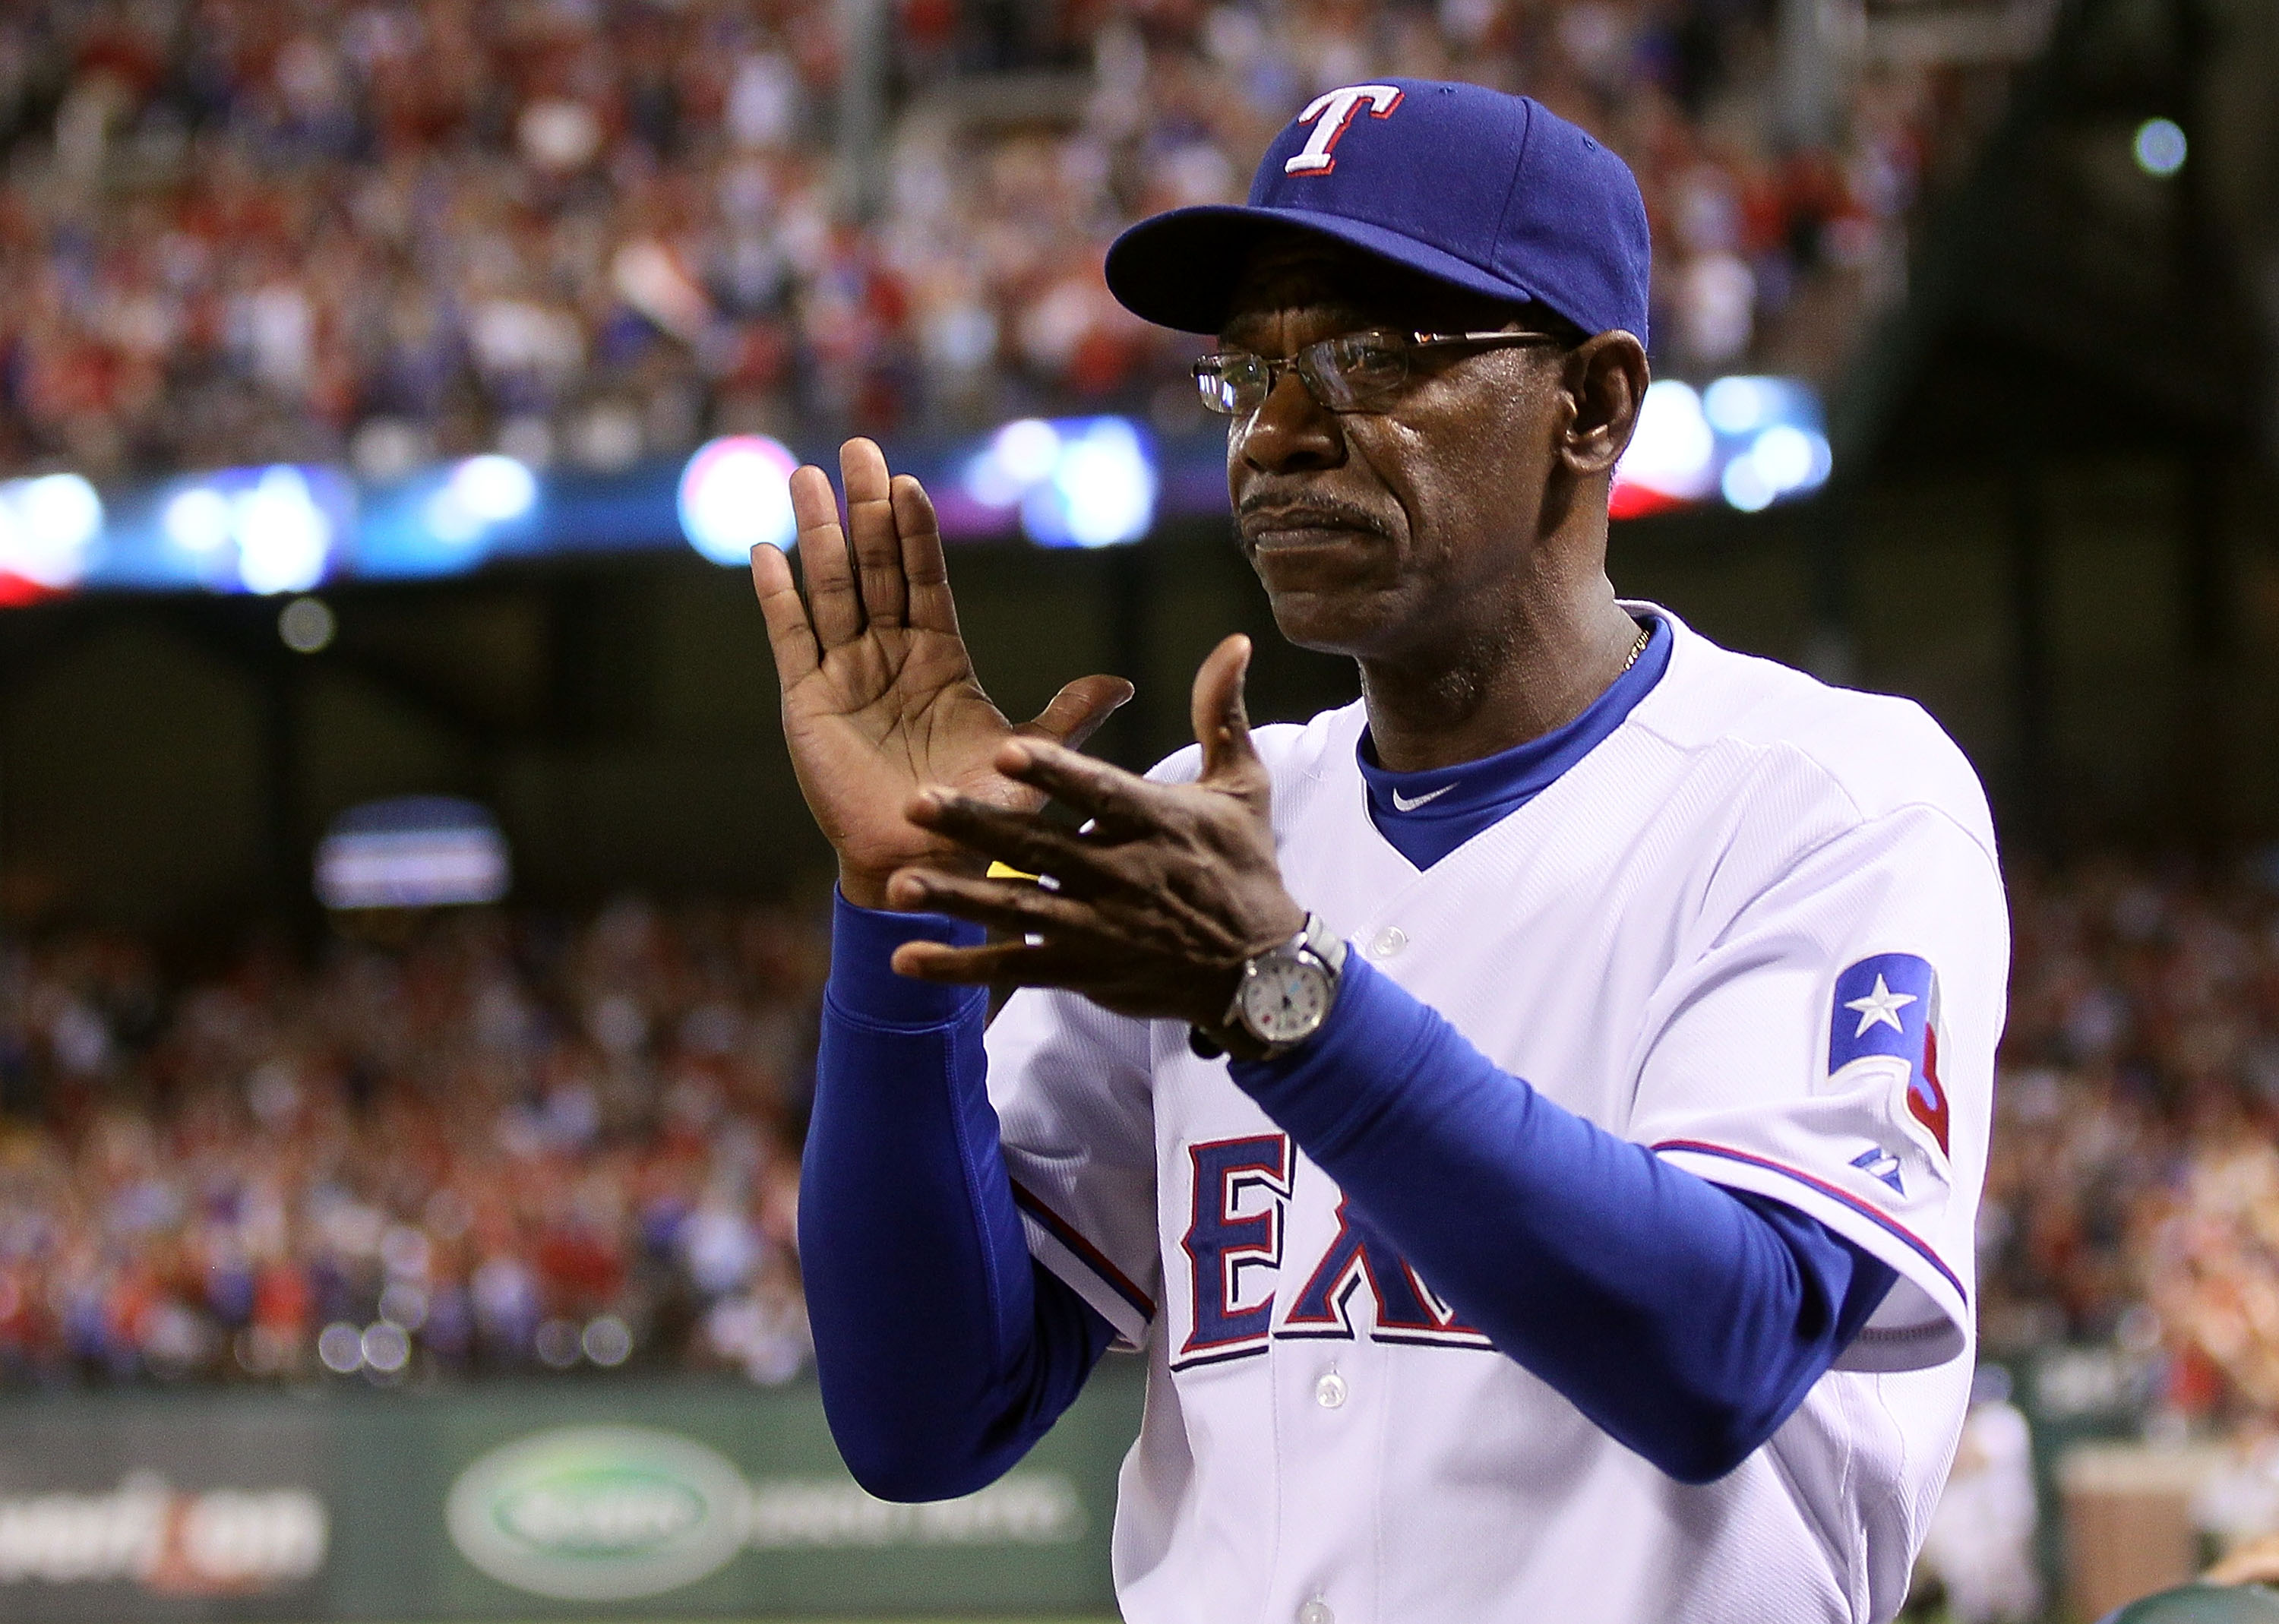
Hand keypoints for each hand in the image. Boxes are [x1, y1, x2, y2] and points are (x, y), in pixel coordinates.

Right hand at [750, 438, 1132, 908]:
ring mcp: (845, 673)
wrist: (919, 861)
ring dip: (818, 533)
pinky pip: (790, 637)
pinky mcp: (806, 700)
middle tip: (857, 449)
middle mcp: (889, 654)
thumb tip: (1120, 685)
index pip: (927, 579)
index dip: (919, 532)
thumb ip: (1066, 716)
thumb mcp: (1025, 756)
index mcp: (939, 657)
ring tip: (807, 475)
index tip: (914, 482)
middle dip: (866, 508)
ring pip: (830, 588)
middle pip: (876, 566)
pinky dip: (778, 596)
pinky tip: (765, 551)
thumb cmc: (975, 810)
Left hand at [883, 634, 1306, 1028]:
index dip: (1054, 774)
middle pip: (1039, 847)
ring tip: (899, 884)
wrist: (1263, 973)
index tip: (1005, 750)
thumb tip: (1234, 641)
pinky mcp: (1081, 970)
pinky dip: (961, 965)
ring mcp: (1097, 928)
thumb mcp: (1243, 786)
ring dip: (956, 898)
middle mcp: (1121, 875)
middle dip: (976, 826)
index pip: (1098, 793)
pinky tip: (907, 960)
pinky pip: (1013, 969)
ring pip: (1016, 910)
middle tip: (914, 802)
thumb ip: (1221, 713)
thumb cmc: (1246, 866)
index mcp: (1155, 822)